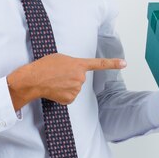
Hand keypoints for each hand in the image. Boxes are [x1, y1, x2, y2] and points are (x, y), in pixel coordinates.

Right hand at [7, 53, 126, 109]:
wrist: (34, 79)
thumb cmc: (45, 65)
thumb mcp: (61, 58)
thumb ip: (72, 64)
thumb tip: (73, 72)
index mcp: (79, 64)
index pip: (99, 64)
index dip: (113, 63)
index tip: (124, 63)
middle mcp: (80, 77)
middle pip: (80, 78)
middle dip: (71, 77)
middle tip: (58, 74)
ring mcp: (76, 89)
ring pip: (74, 88)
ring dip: (66, 86)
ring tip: (55, 81)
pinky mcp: (70, 99)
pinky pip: (69, 96)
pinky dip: (63, 94)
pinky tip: (55, 89)